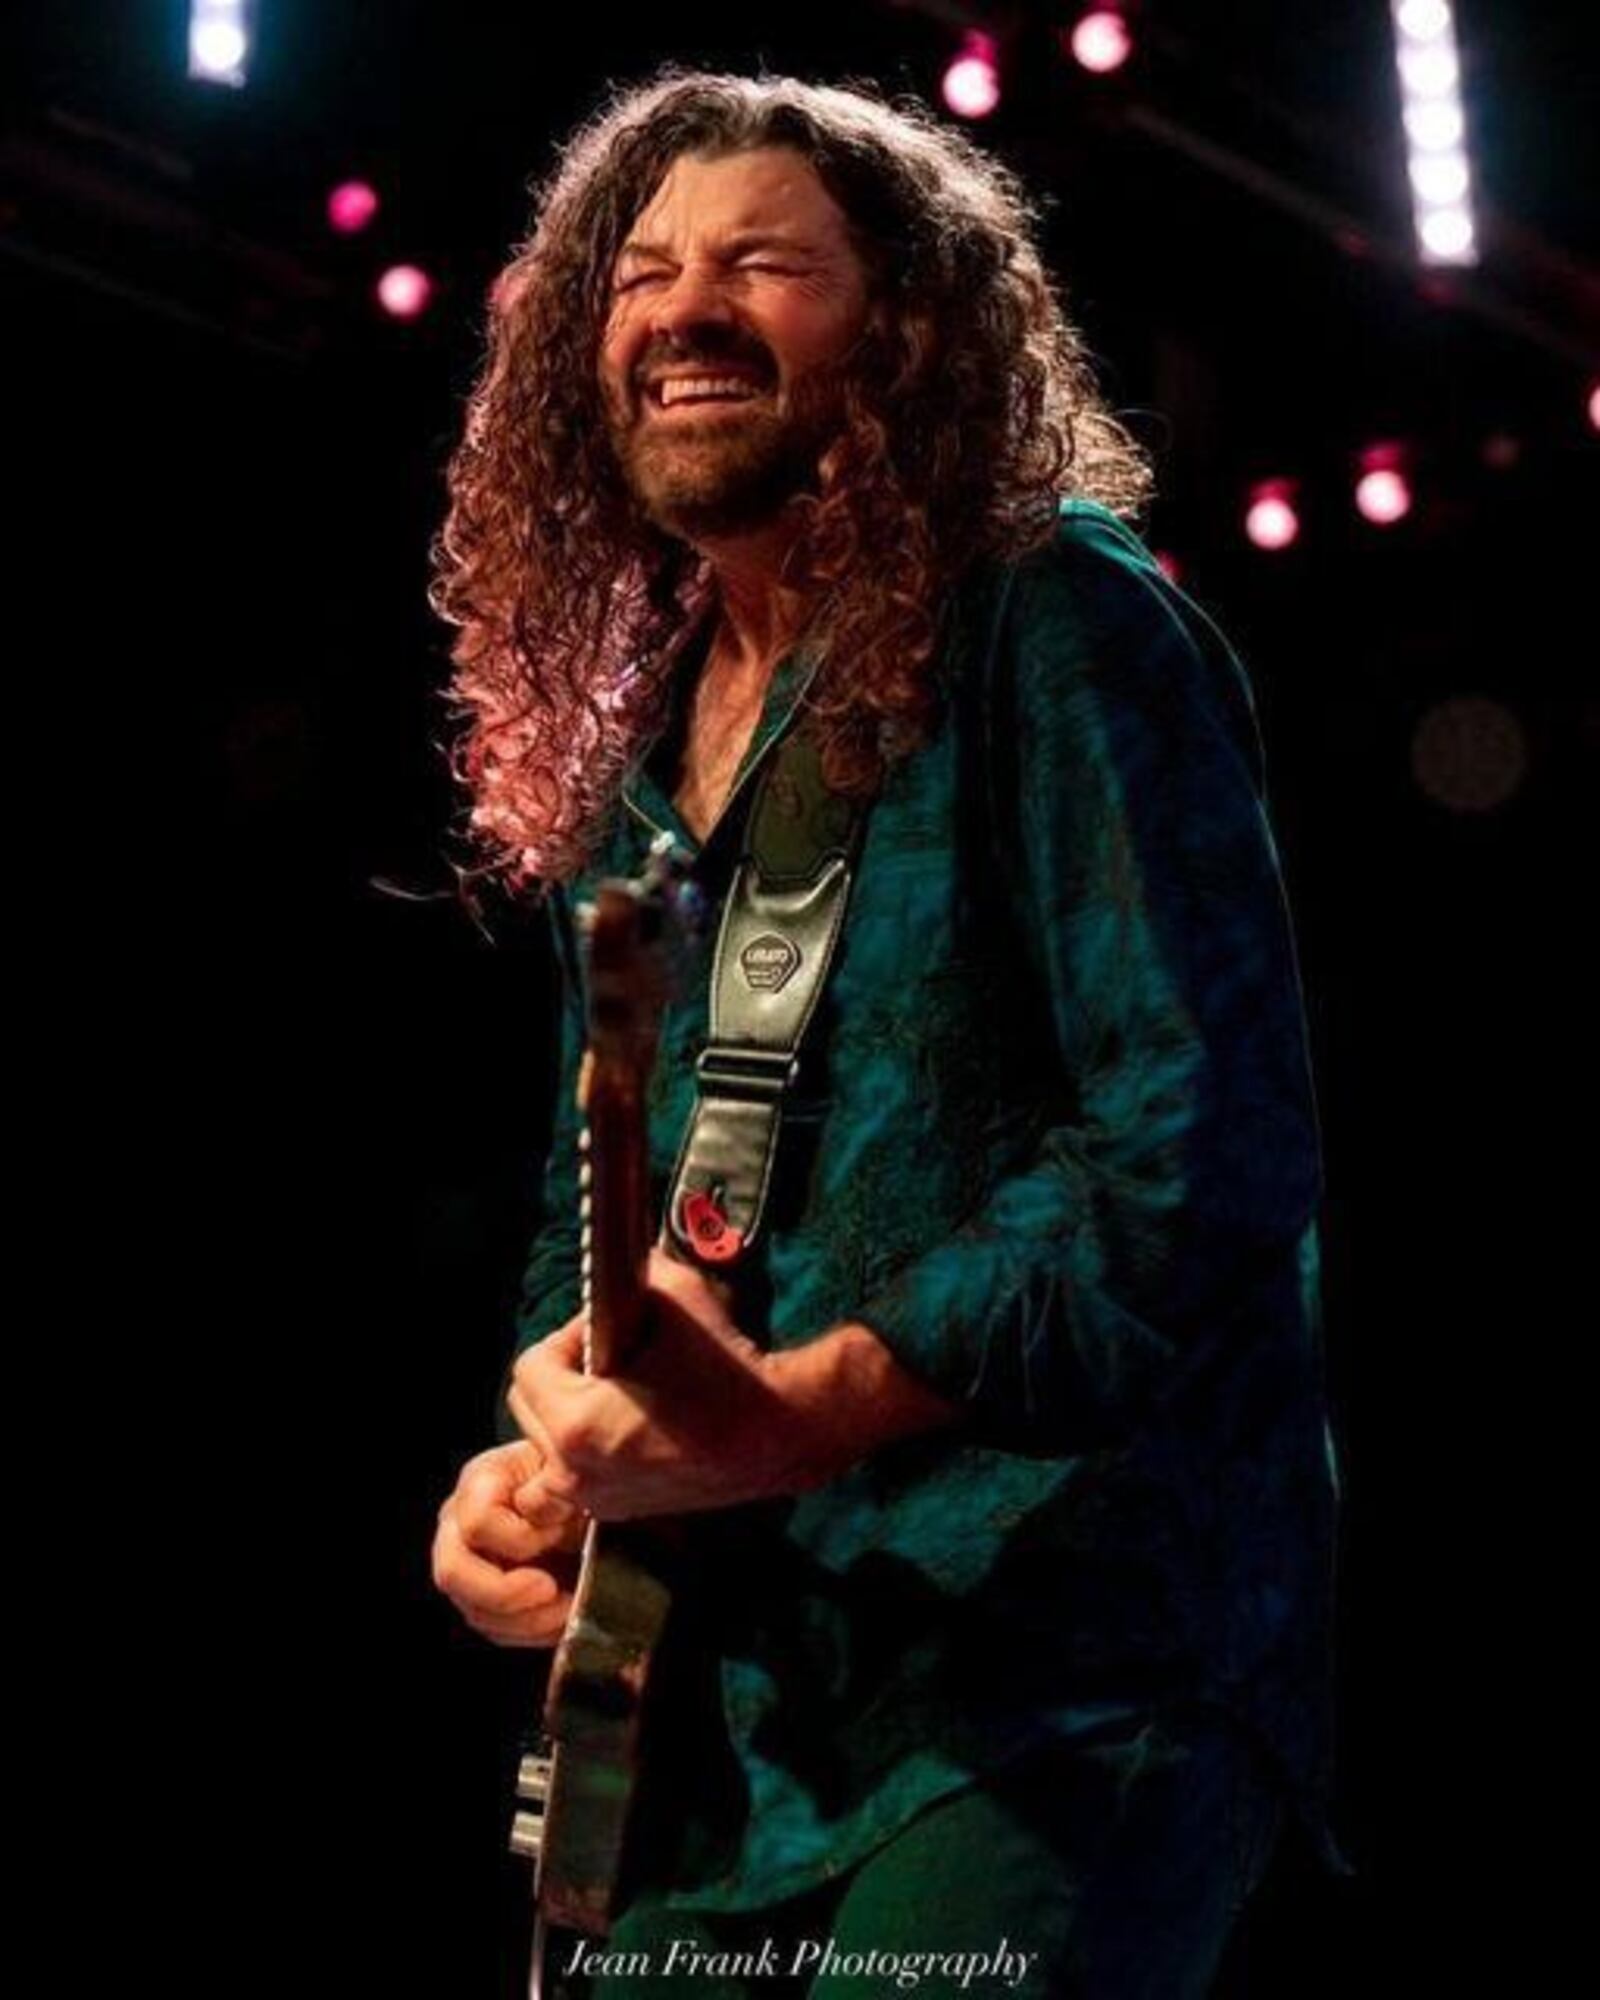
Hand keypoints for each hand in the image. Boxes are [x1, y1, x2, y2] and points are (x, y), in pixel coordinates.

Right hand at [431, 1439, 586, 1647]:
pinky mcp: (485, 1597)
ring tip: (569, 1608)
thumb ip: (554, 1481)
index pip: (478, 1524)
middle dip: (506, 1594)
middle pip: (453, 1573)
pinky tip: (564, 1617)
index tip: (562, 1533)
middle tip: (552, 1590)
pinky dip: (532, 1631)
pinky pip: (495, 1629)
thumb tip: (532, 1507)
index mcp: (481, 1481)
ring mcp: (468, 1564)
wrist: (598, 1496)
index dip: (522, 1539)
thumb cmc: (583, 1475)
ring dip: (528, 1620)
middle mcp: (461, 1524)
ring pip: (474, 1610)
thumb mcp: (575, 1465)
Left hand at [504, 1250, 959, 1520]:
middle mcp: (575, 1471)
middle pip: (528, 1406)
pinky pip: (572, 1479)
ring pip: (544, 1445)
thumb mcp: (677, 1295)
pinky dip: (581, 1455)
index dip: (567, 1336)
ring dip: (563, 1416)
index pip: (531, 1365)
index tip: (605, 1329)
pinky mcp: (618, 1512)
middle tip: (607, 1356)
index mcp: (576, 1423)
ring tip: (606, 1395)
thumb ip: (634, 1273)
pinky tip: (618, 1429)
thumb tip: (618, 1256)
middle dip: (561, 1374)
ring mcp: (595, 1499)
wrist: (779, 1432)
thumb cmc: (728, 1368)